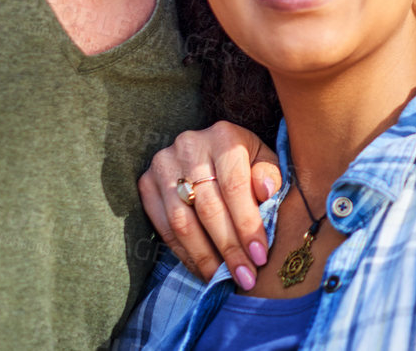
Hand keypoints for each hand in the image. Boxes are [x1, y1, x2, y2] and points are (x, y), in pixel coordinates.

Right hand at [138, 121, 282, 287]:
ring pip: (182, 222)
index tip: (259, 256)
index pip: (234, 187)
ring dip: (204, 257)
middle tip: (245, 276)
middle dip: (229, 248)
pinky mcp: (146, 183)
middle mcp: (189, 146)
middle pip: (208, 208)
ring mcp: (163, 165)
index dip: (247, 224)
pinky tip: (202, 269)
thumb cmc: (245, 160)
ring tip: (223, 279)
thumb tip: (266, 192)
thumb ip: (269, 175)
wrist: (209, 148)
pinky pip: (164, 227)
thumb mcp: (263, 159)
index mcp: (224, 136)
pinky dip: (184, 253)